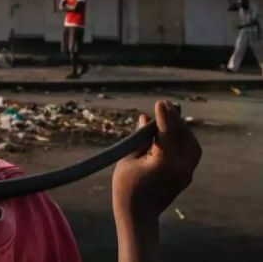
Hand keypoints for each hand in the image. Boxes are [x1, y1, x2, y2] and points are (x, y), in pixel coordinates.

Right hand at [113, 101, 201, 218]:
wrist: (139, 215)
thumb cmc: (126, 187)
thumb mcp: (127, 159)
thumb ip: (139, 139)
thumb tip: (145, 119)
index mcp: (164, 162)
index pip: (167, 132)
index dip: (164, 116)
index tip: (160, 102)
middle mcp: (181, 166)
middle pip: (183, 136)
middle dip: (174, 119)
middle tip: (165, 105)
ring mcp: (186, 172)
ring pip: (191, 144)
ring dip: (182, 129)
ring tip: (170, 116)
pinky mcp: (187, 175)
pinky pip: (191, 152)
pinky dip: (185, 139)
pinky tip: (175, 132)